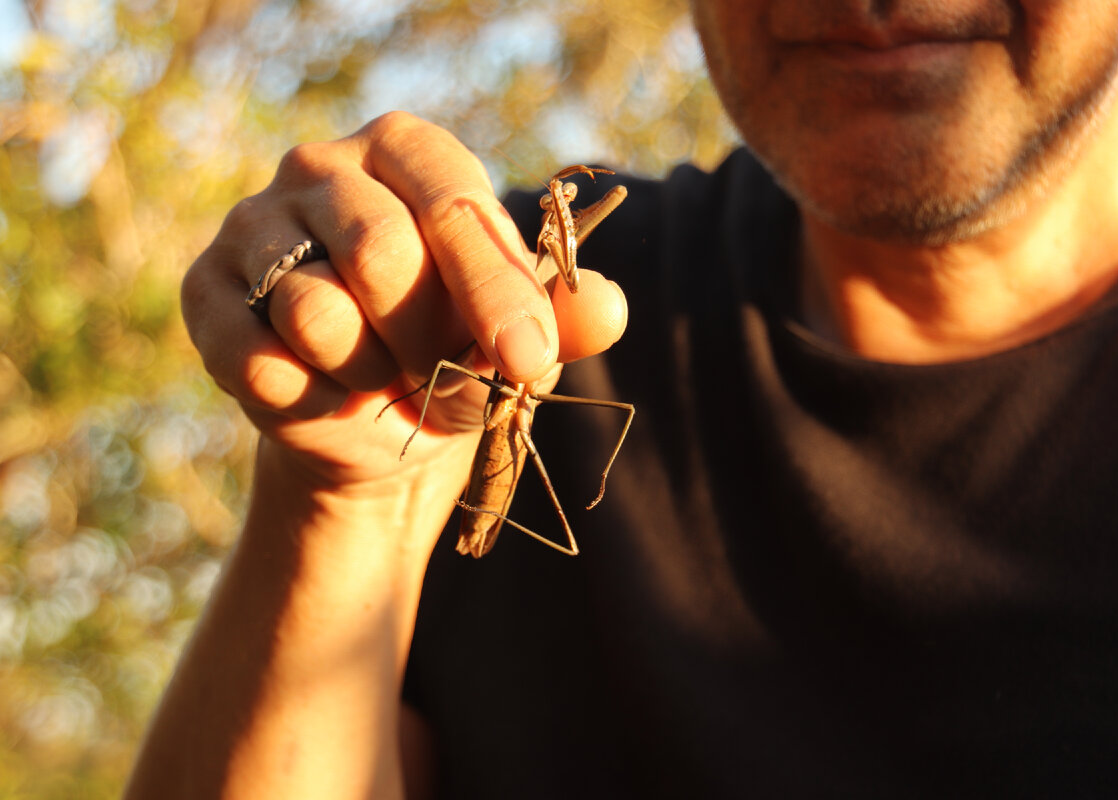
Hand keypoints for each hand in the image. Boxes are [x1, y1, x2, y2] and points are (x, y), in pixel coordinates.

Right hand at [181, 112, 627, 499]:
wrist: (373, 420)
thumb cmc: (456, 354)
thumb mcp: (517, 338)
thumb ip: (564, 321)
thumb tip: (613, 309)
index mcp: (411, 154)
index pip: (452, 204)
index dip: (494, 290)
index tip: (526, 363)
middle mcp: (323, 167)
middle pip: (378, 251)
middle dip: (421, 341)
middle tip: (431, 370)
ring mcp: (254, 224)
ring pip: (314, 311)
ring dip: (366, 374)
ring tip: (377, 375)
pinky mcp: (206, 292)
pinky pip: (256, 359)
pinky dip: (306, 399)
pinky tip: (321, 389)